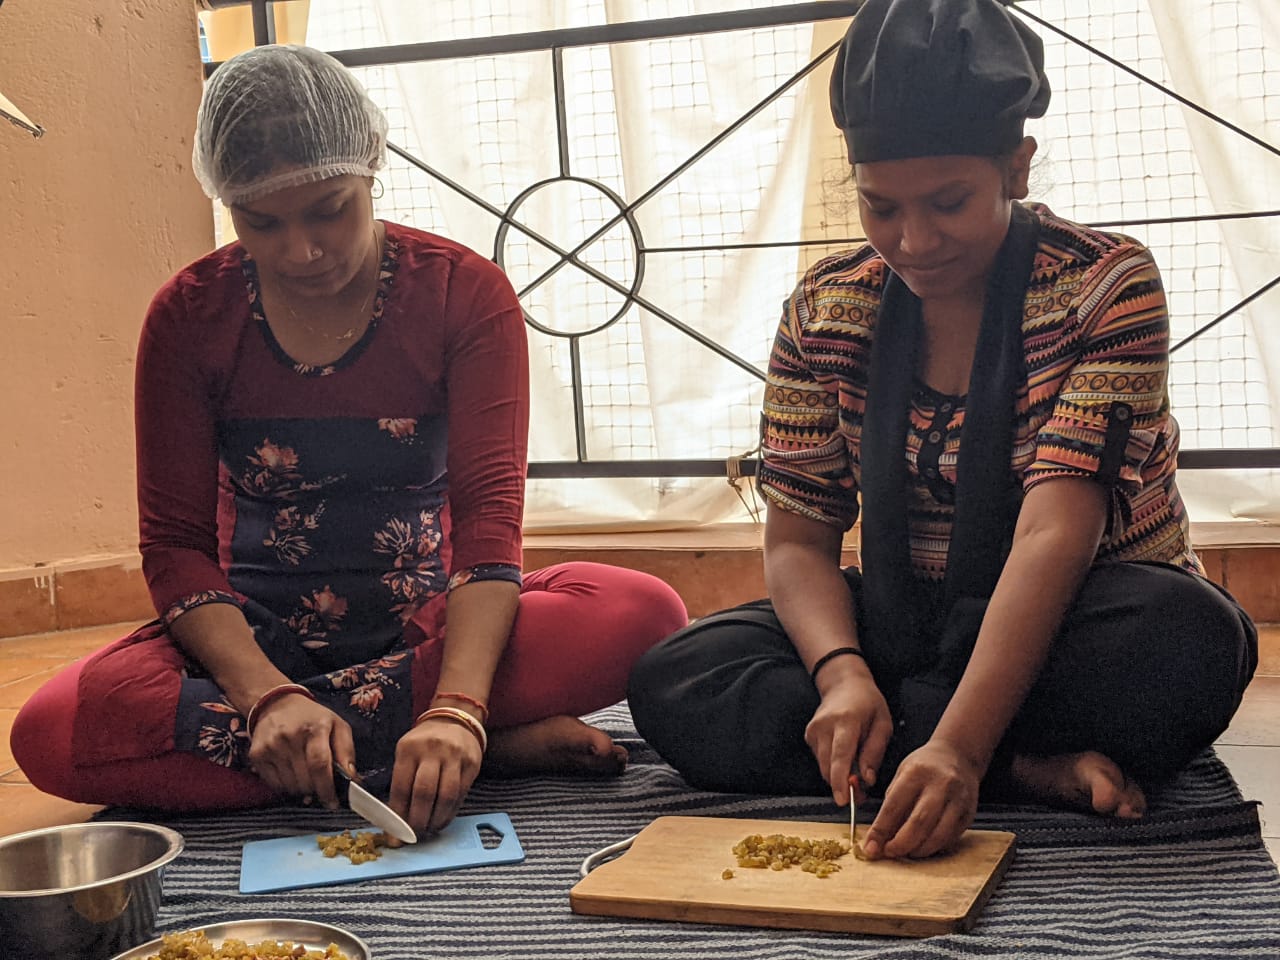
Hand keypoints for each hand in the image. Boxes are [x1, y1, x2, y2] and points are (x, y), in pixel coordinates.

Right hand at [247, 694, 355, 809]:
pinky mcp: (256, 755)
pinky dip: (286, 787)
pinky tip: (291, 774)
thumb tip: (352, 779)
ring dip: (302, 790)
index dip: (327, 788)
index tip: (332, 802)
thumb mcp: (337, 725)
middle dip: (317, 790)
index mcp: (315, 727)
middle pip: (305, 780)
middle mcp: (290, 736)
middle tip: (321, 786)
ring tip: (306, 776)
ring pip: (290, 786)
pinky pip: (275, 785)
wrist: (277, 704)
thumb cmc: (312, 718)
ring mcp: (271, 746)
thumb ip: (347, 751)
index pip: (319, 764)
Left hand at [389, 716, 483, 837]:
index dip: (397, 814)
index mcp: (409, 748)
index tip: (394, 833)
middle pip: (424, 792)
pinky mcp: (472, 764)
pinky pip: (461, 795)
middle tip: (413, 835)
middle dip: (417, 820)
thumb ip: (401, 782)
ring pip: (446, 796)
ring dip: (436, 819)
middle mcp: (432, 750)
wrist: (454, 720)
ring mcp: (455, 756)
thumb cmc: (424, 743)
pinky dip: (450, 813)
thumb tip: (394, 820)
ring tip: (429, 830)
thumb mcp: (407, 752)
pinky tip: (442, 820)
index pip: (401, 786)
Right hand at [804, 660, 892, 805]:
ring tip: (856, 778)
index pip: (840, 755)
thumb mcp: (883, 724)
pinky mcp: (809, 735)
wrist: (844, 684)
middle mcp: (824, 726)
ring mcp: (813, 730)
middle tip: (861, 795)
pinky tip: (844, 757)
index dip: (841, 780)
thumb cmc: (868, 703)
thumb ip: (874, 753)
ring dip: (839, 778)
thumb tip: (866, 779)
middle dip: (844, 786)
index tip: (843, 800)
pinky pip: (821, 760)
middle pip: (829, 766)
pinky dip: (832, 766)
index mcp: (846, 721)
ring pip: (824, 767)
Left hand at [862, 737, 981, 859]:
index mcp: (917, 773)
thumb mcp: (902, 775)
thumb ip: (892, 804)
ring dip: (919, 850)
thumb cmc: (925, 767)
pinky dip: (935, 847)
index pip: (894, 806)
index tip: (870, 847)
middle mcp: (940, 785)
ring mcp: (958, 800)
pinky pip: (951, 838)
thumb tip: (879, 837)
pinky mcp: (969, 813)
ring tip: (907, 852)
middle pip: (919, 823)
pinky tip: (924, 846)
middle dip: (901, 844)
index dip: (880, 830)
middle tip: (889, 853)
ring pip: (938, 835)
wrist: (958, 756)